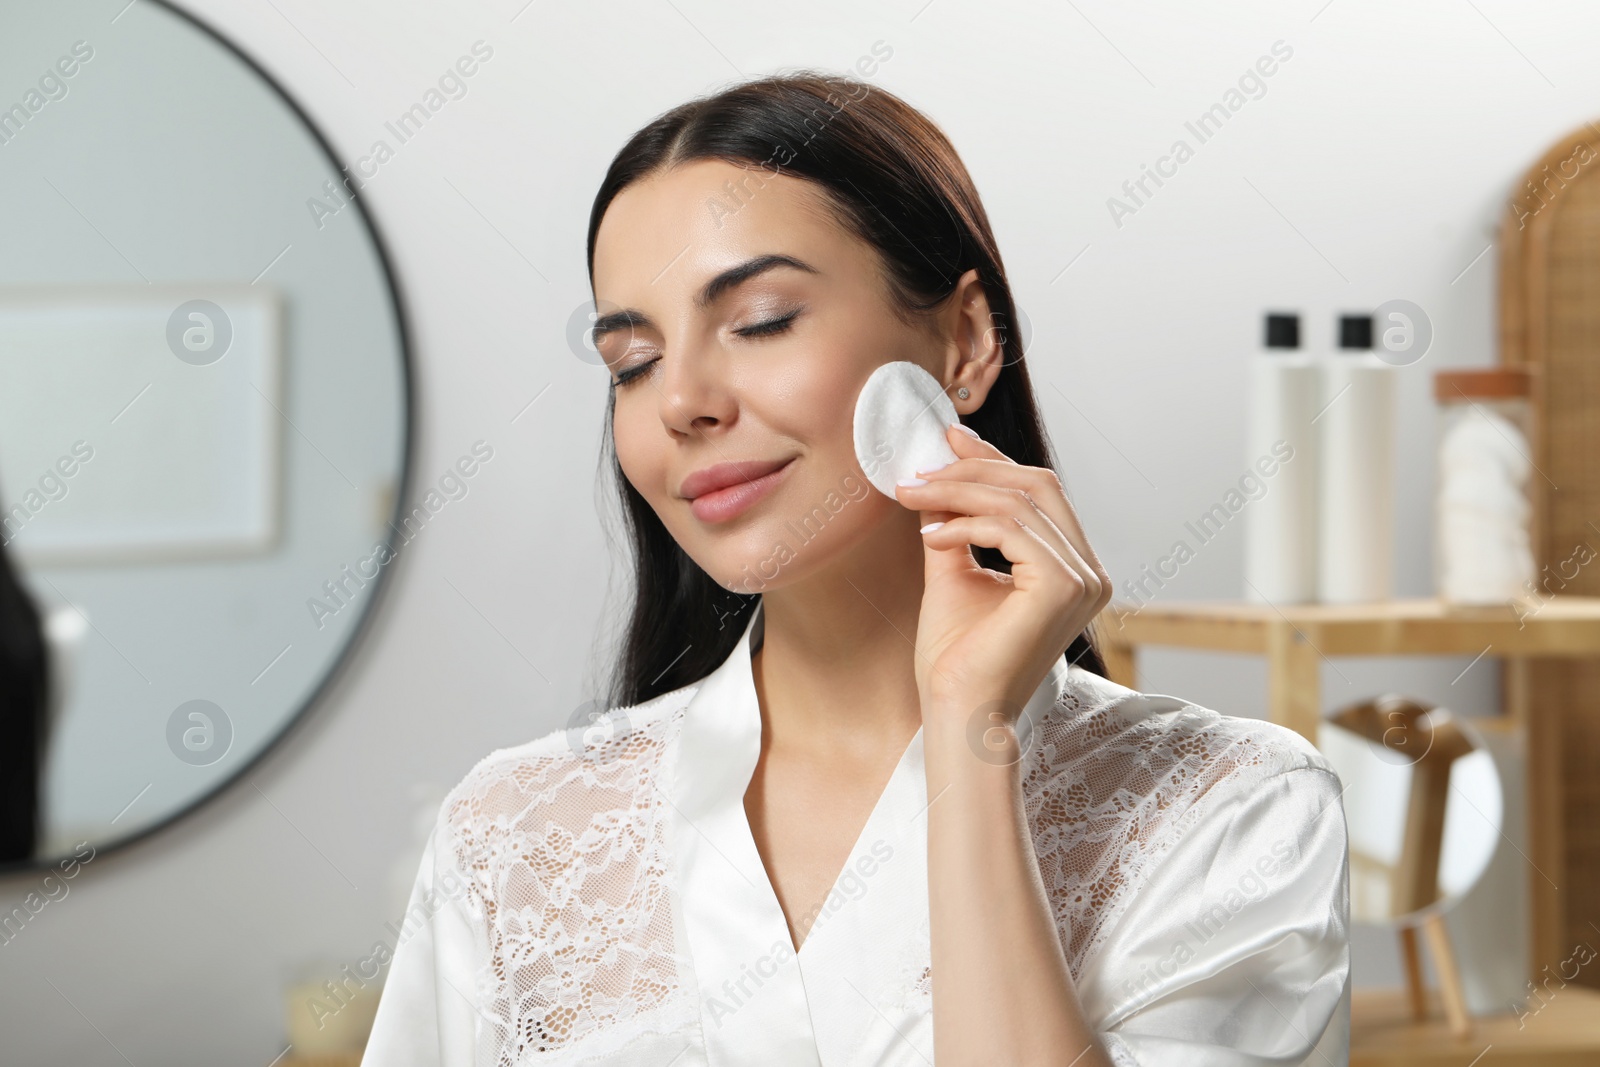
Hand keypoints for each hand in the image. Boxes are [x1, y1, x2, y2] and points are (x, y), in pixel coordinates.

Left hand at [893, 423, 1111, 726]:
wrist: (958, 710)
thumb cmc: (957, 656)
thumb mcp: (954, 573)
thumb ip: (955, 524)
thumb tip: (937, 475)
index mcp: (1072, 569)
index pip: (1040, 493)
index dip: (994, 460)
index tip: (948, 440)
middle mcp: (1089, 573)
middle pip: (1037, 485)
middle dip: (974, 468)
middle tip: (921, 468)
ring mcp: (1082, 580)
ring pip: (1020, 501)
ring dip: (959, 492)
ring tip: (913, 498)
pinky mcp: (1062, 588)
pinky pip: (1012, 528)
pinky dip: (966, 523)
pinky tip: (931, 537)